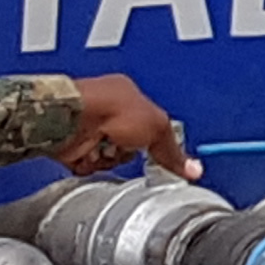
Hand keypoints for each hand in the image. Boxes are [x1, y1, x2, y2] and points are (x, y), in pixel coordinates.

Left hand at [56, 75, 195, 177]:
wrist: (72, 119)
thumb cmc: (107, 107)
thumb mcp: (157, 127)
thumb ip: (174, 151)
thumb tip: (193, 169)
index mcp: (127, 95)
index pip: (150, 122)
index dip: (156, 140)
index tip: (163, 155)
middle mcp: (106, 109)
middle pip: (129, 146)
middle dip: (128, 152)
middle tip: (127, 145)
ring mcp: (88, 128)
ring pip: (108, 160)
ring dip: (109, 159)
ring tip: (104, 147)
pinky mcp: (72, 146)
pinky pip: (88, 168)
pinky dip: (90, 165)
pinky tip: (90, 154)